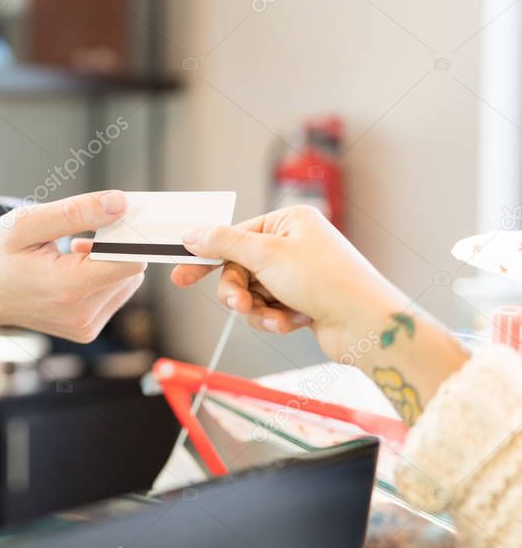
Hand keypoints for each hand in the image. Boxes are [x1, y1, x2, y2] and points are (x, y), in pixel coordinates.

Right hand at [0, 190, 146, 342]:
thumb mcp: (26, 223)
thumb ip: (75, 212)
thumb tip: (119, 203)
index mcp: (68, 288)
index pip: (131, 261)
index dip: (128, 234)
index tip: (114, 218)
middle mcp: (81, 314)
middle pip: (132, 270)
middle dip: (114, 247)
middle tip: (78, 236)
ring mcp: (84, 327)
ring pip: (127, 282)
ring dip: (107, 262)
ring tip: (70, 253)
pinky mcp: (85, 330)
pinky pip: (114, 295)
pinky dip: (100, 278)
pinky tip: (71, 270)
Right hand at [169, 205, 406, 360]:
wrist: (365, 326)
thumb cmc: (326, 281)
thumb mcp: (266, 255)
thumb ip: (223, 243)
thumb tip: (192, 234)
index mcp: (289, 222)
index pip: (234, 235)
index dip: (207, 257)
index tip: (181, 276)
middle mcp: (294, 244)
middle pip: (239, 269)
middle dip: (239, 292)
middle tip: (240, 305)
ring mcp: (298, 274)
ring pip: (252, 293)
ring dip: (258, 310)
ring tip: (275, 318)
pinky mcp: (302, 300)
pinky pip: (269, 309)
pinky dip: (275, 319)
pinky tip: (293, 323)